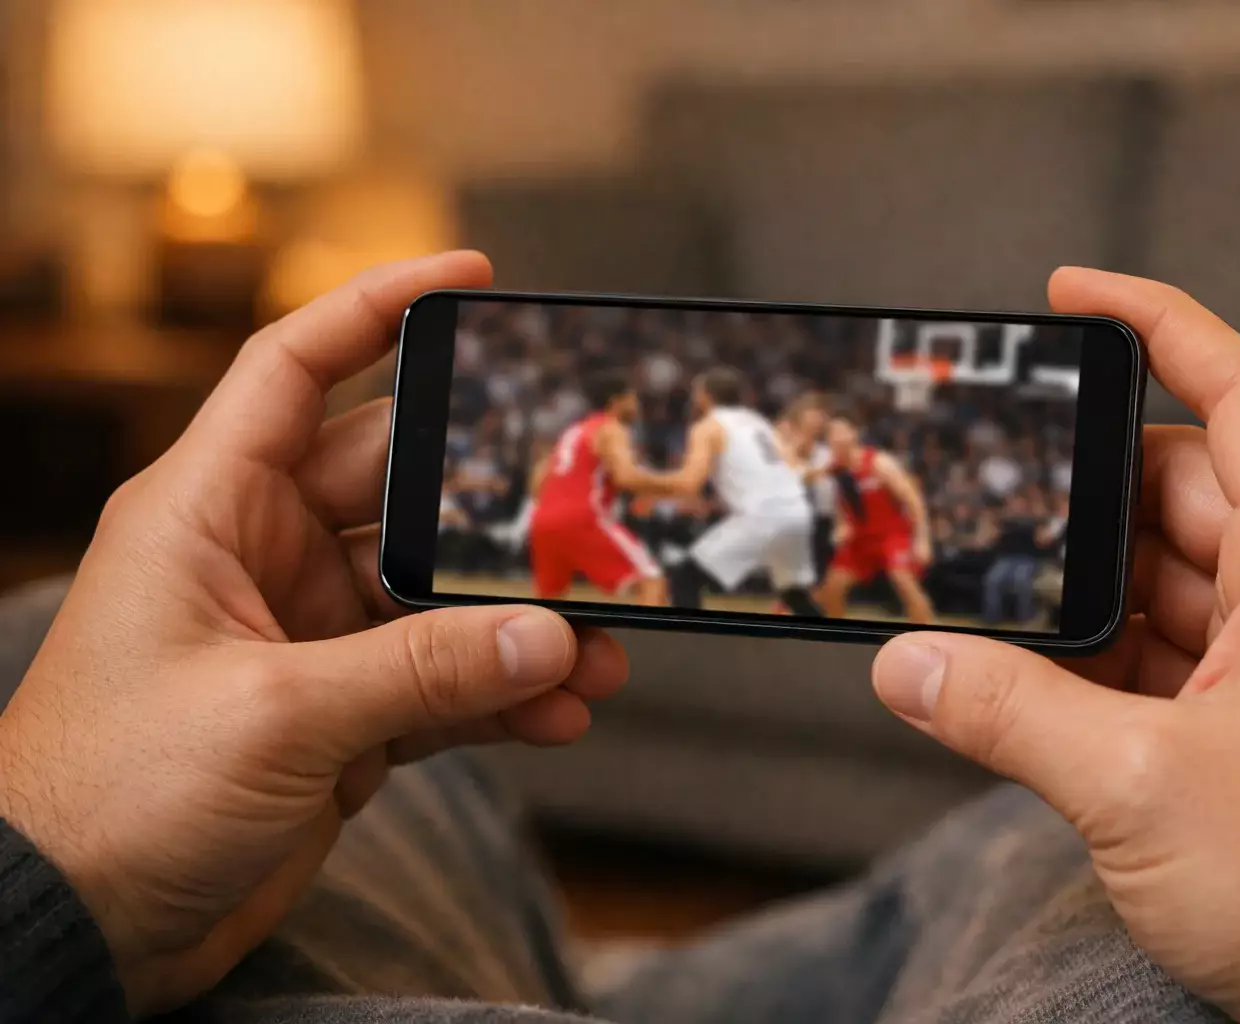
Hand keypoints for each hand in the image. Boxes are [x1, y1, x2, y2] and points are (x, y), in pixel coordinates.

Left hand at [0, 254, 628, 1015]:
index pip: (297, 368)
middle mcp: (262, 557)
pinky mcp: (338, 714)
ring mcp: (305, 638)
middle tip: (589, 515)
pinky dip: (500, 695)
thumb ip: (421, 670)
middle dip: (496, 512)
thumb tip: (550, 634)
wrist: (75, 928)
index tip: (472, 280)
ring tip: (602, 648)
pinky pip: (439, 682)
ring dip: (517, 623)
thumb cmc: (112, 794)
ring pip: (436, 600)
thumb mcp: (276, 713)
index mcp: (211, 510)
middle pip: (404, 491)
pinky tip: (560, 711)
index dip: (378, 308)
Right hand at [871, 269, 1239, 1020]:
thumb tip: (909, 666)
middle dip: (1091, 499)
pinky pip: (1205, 651)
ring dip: (1104, 598)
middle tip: (999, 510)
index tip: (1073, 292)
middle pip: (1195, 490)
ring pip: (1193, 579)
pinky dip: (1134, 659)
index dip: (1156, 321)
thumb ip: (1005, 711)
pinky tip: (1065, 690)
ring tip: (1012, 622)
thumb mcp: (1131, 786)